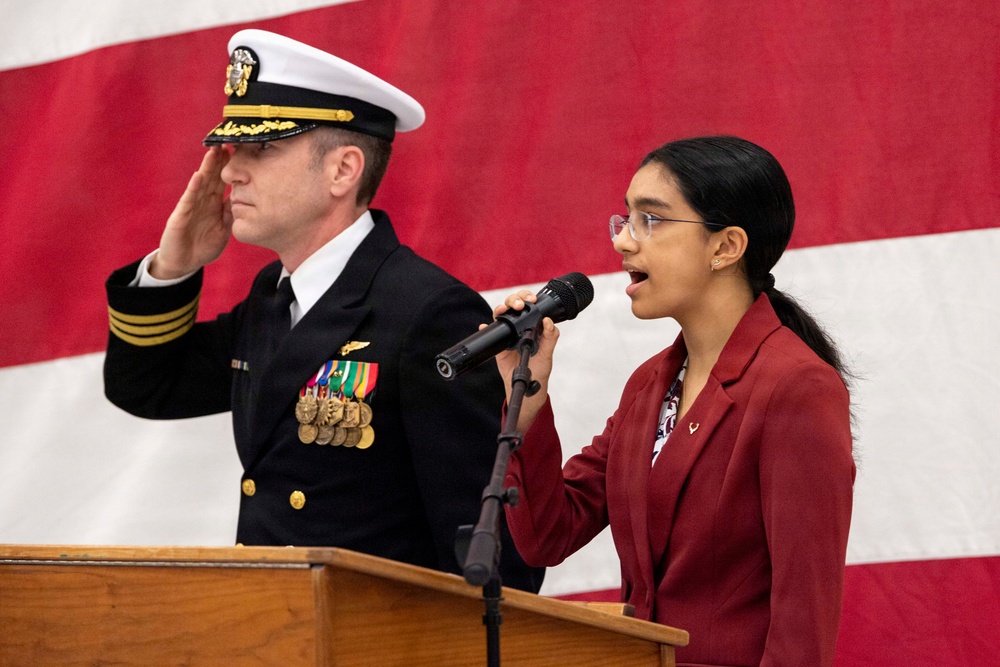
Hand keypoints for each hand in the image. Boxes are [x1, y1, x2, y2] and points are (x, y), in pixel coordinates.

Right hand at [149, 147, 232, 278]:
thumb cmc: (203, 246)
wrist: (183, 263)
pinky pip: (188, 200)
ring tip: (213, 151)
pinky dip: (193, 188)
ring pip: (201, 183)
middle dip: (220, 159)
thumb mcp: (224, 229)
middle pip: (213, 176)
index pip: (224, 181)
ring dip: (207, 167)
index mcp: (214, 203)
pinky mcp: (180, 216)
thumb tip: (244, 199)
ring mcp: (191, 207)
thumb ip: (231, 214)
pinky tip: (198, 176)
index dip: (231, 166)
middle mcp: (202, 201)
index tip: (241, 150)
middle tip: (228, 139)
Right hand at [491, 290, 559, 432]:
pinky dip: (486, 328)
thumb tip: (548, 321)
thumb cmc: (539, 369)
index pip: (530, 305)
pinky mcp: (500, 343)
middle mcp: (521, 326)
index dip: (528, 297)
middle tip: (518, 305)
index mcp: (535, 326)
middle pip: (514, 305)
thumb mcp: (548, 354)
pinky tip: (484, 326)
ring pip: (502, 314)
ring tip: (503, 311)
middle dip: (514, 300)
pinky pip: (492, 332)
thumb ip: (550, 338)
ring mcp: (510, 334)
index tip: (531, 299)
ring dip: (501, 309)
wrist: (527, 386)